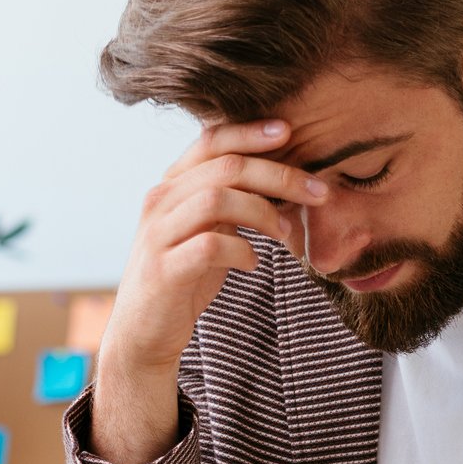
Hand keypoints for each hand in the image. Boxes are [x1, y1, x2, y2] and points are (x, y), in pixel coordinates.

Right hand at [90, 118, 327, 463]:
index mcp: (171, 185)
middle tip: (318, 192)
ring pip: (217, 199)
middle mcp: (160, 201)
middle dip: (279, 175)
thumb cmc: (184, 276)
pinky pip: (211, 246)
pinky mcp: (164, 269)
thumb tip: (284, 179)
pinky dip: (242, 251)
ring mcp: (158, 234)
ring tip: (285, 233)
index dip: (251, 132)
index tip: (291, 132)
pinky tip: (254, 263)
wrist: (144, 331)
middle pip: (226, 168)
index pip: (211, 141)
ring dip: (263, 212)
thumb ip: (231, 202)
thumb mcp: (208, 230)